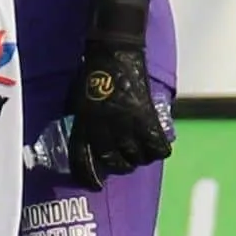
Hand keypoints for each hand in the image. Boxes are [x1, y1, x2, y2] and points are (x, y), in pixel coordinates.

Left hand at [66, 0, 171, 189]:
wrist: (113, 50)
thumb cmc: (91, 72)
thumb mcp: (76, 99)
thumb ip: (82, 121)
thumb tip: (87, 140)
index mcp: (83, 122)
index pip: (82, 158)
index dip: (88, 176)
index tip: (95, 185)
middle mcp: (103, 126)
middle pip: (113, 161)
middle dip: (119, 165)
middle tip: (124, 160)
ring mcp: (125, 121)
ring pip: (136, 156)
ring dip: (139, 158)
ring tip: (141, 152)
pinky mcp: (145, 114)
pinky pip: (157, 144)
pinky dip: (159, 149)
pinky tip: (158, 146)